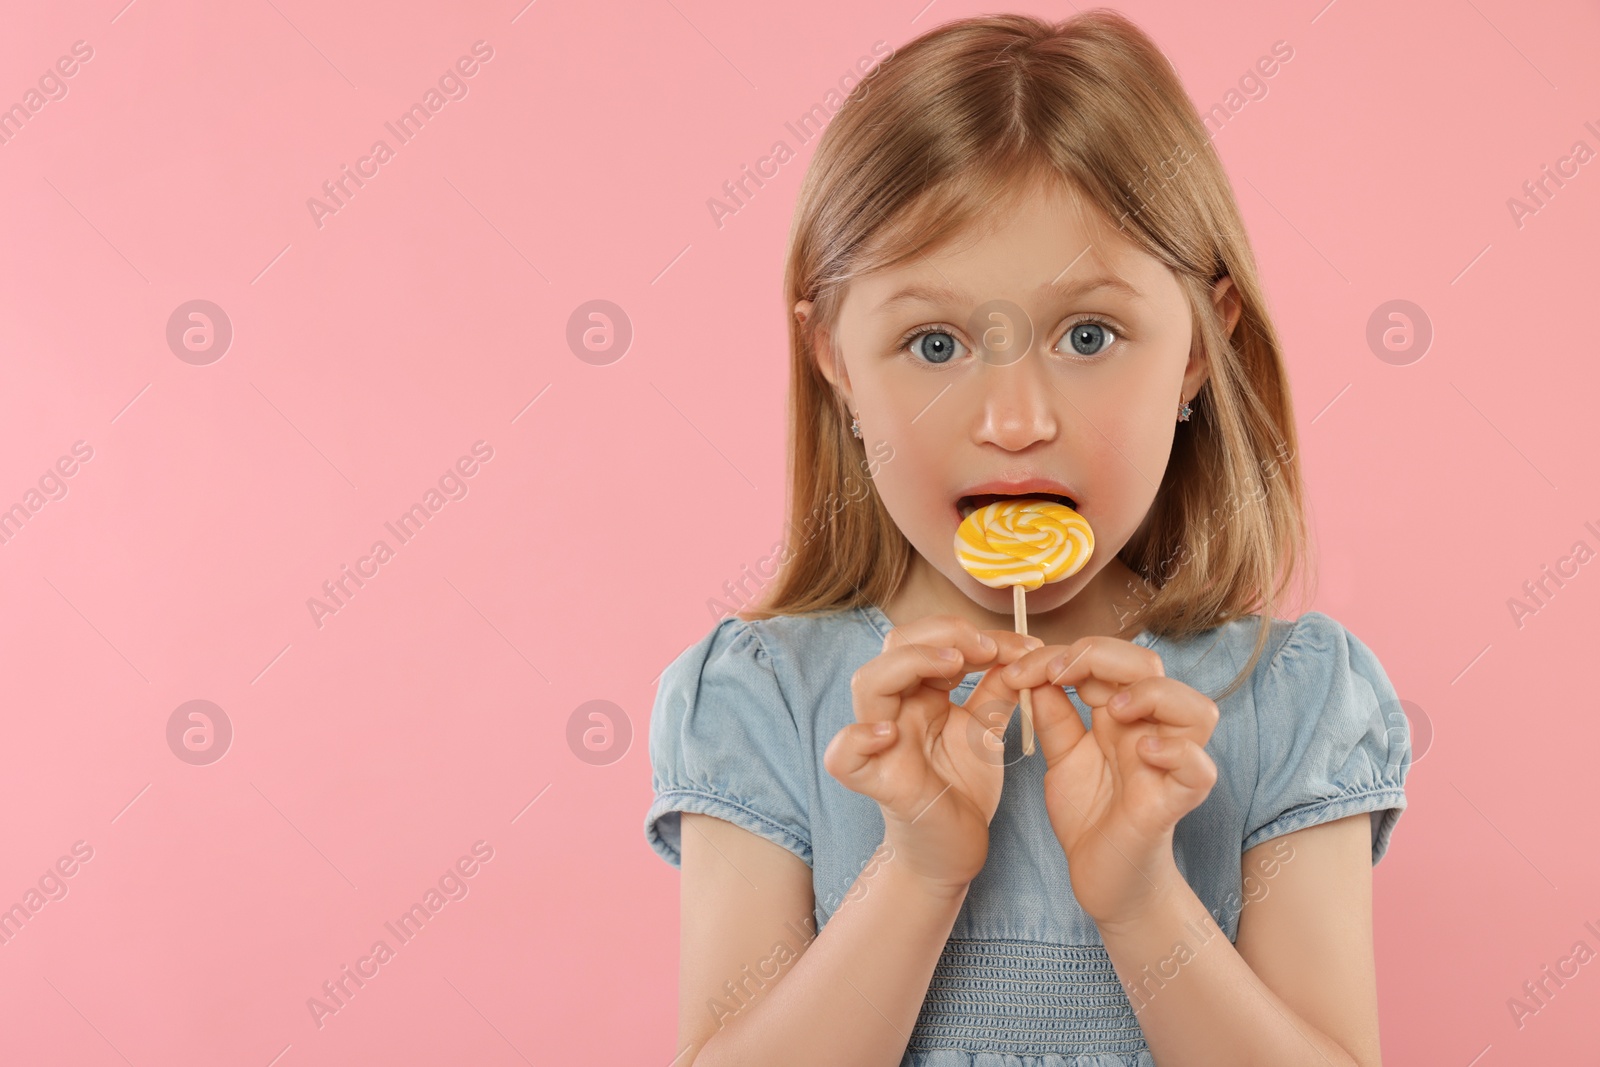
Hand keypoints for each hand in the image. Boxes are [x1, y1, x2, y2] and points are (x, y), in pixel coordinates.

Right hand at [825, 614, 1040, 895]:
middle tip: (986, 648)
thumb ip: (998, 690)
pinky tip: (890, 733)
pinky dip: (859, 739)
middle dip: (940, 635)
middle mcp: (896, 709)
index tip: (1020, 646)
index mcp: (920, 694)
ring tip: (953, 665)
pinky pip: (843, 757)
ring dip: (908, 664)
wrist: (954, 850)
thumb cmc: (961, 789)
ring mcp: (881, 744)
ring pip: (867, 685)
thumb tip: (1021, 651)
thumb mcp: (985, 730)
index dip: (969, 633)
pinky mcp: (878, 783)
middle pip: (894, 647)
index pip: (929, 639)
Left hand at [1000, 637, 1219, 929]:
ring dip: (1152, 696)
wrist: (1103, 879)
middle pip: (1151, 667)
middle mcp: (1152, 731)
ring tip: (1110, 709)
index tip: (1018, 669)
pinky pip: (1199, 770)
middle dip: (1101, 656)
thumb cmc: (1090, 816)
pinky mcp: (1174, 803)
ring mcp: (1169, 766)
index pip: (1107, 659)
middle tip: (1056, 673)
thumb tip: (1035, 672)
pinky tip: (1144, 751)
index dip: (1066, 652)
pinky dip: (1177, 753)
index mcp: (1122, 716)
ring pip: (1197, 710)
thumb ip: (1054, 716)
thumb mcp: (1062, 757)